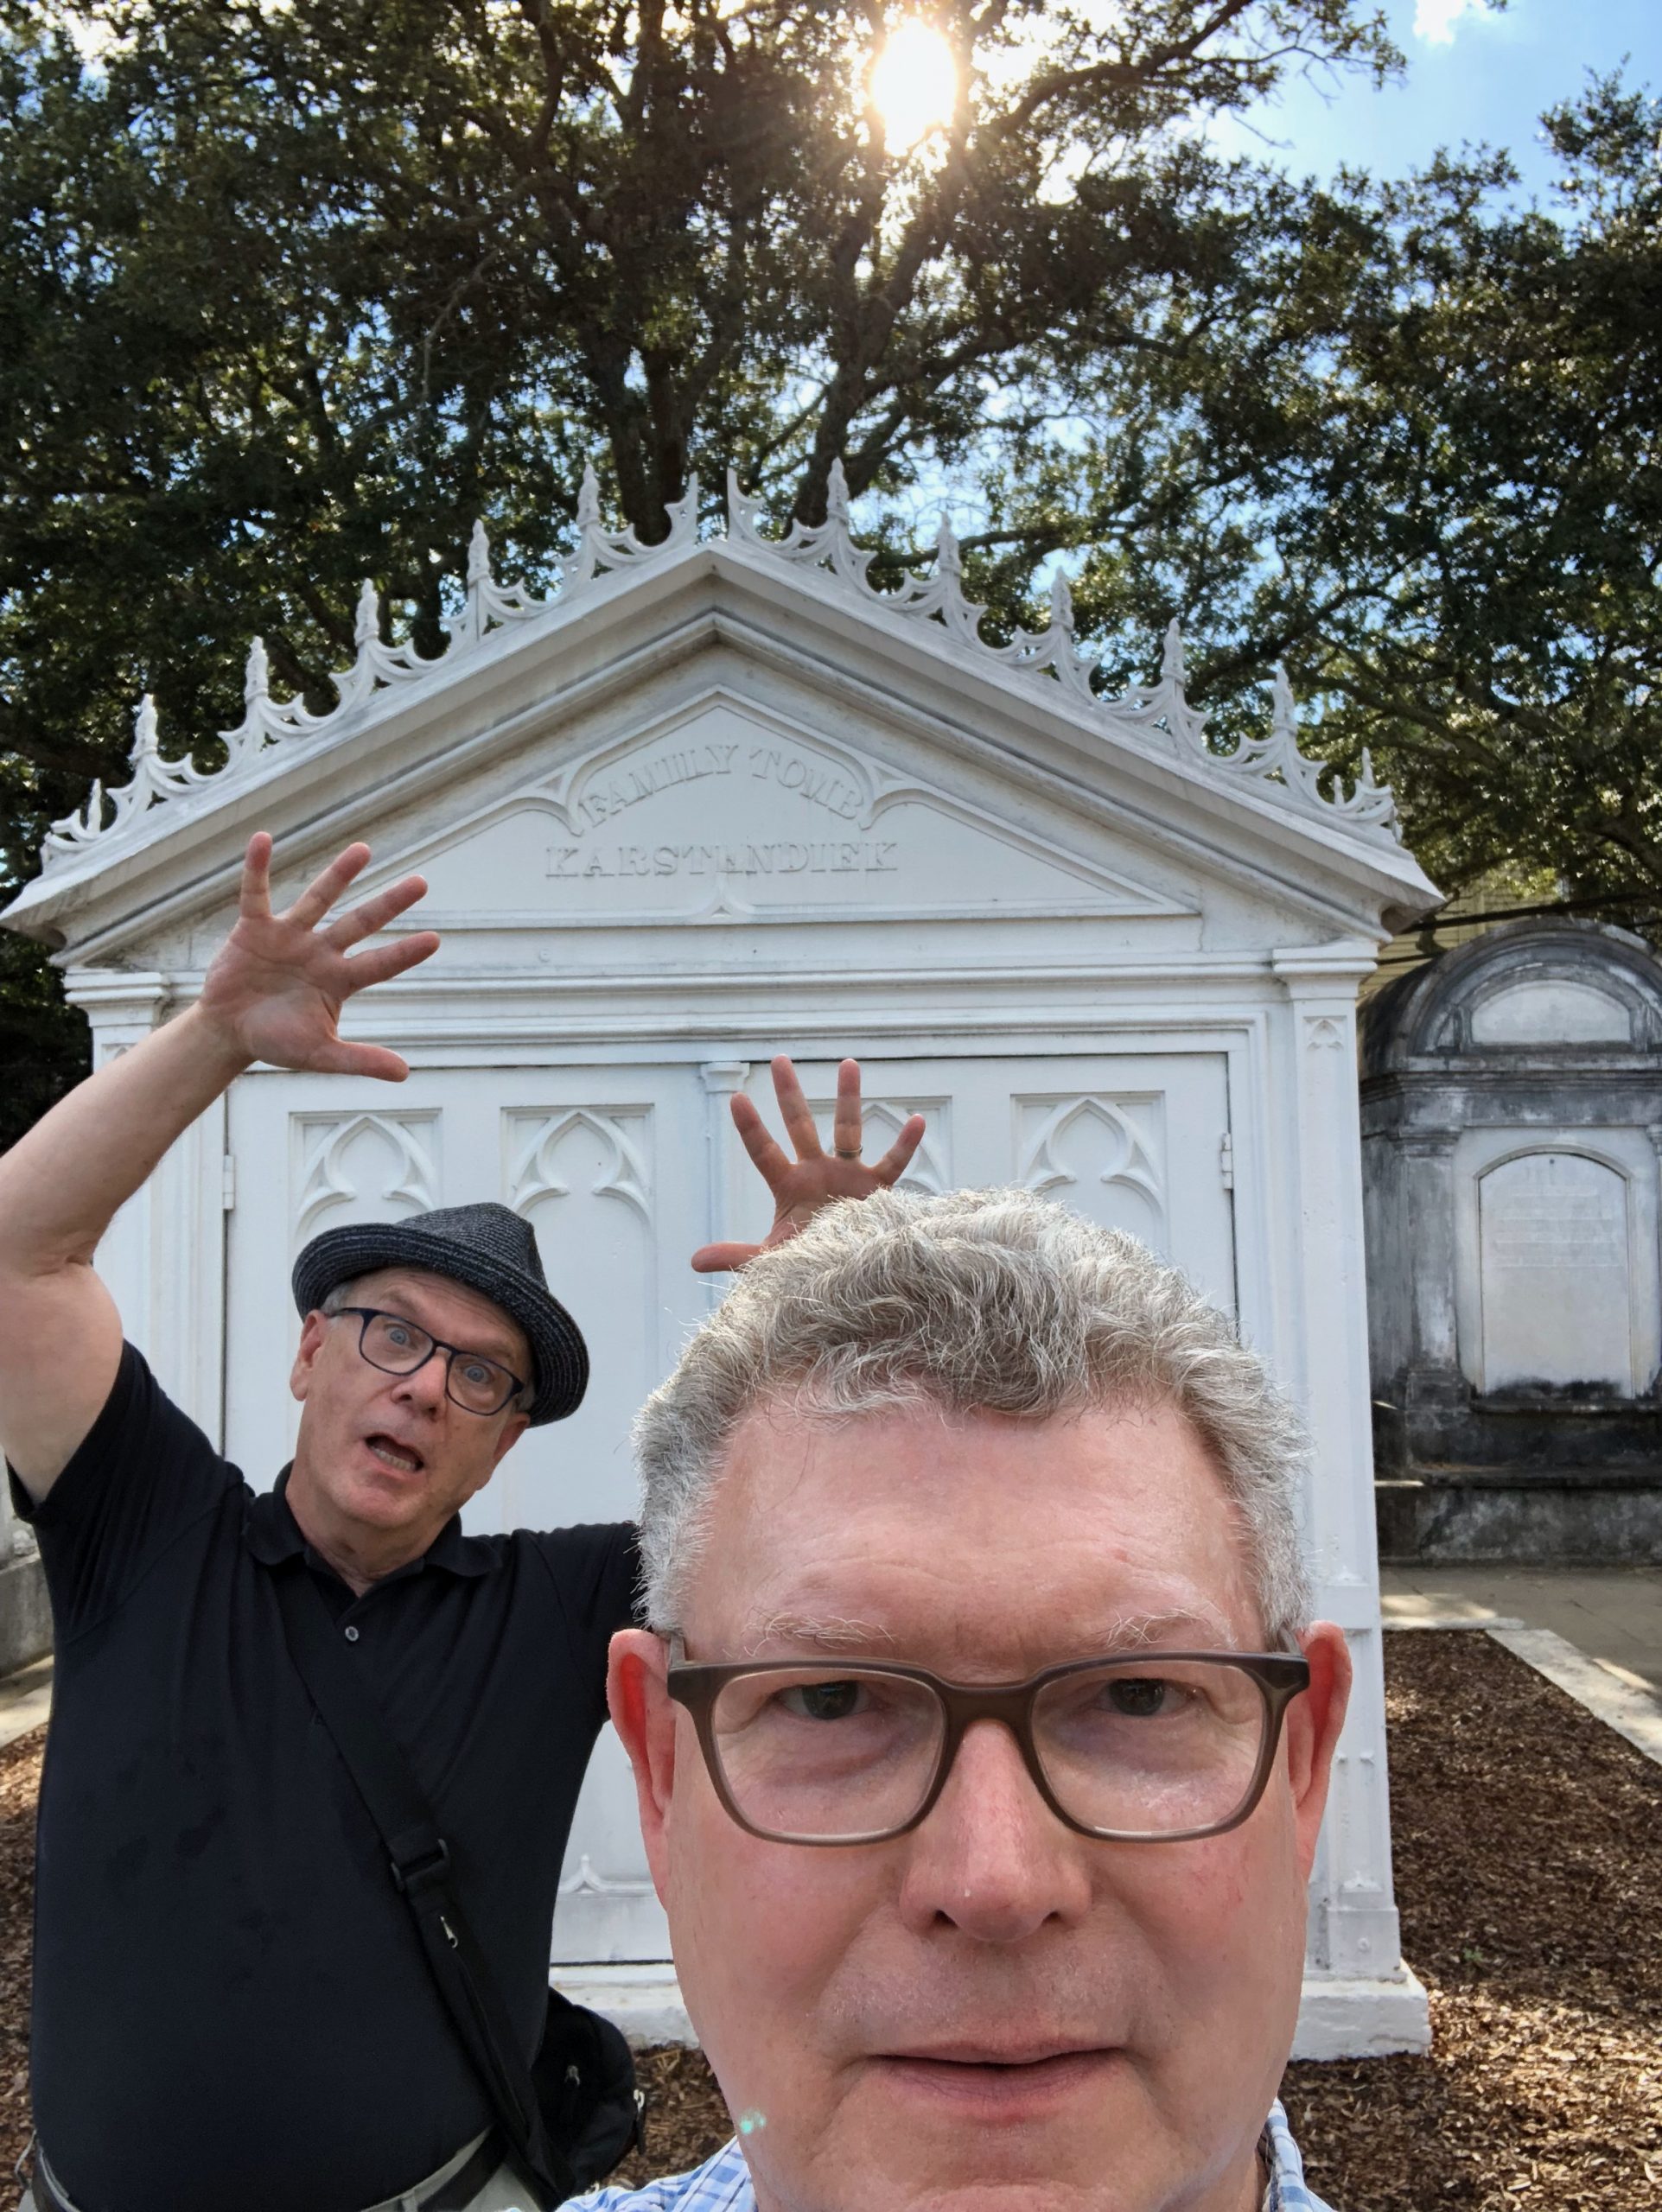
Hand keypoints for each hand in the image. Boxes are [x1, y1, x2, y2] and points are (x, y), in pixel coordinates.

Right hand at [194, 834, 438, 1080]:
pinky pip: (256, 894)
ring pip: (319, 899)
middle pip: (361, 923)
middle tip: (422, 882)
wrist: (230, 1033)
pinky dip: (257, 868)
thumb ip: (359, 1060)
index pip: (379, 964)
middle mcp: (321, 951)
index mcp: (340, 980)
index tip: (434, 940)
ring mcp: (290, 936)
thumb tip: (405, 1074)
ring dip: (340, 875)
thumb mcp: (320, 1054)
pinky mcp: (254, 928)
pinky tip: (262, 839)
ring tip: (364, 849)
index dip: (404, 953)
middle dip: (389, 905)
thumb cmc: (278, 1043)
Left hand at [690, 1056, 924, 1271]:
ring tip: (848, 1063)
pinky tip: (916, 1119)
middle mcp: (816, 1173)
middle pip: (800, 1125)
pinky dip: (905, 1144)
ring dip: (848, 1098)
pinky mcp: (876, 1190)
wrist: (847, 1283)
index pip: (764, 1151)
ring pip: (847, 1130)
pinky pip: (893, 1163)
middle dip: (788, 1094)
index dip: (751, 1127)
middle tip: (778, 1060)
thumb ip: (736, 1256)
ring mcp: (847, 1177)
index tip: (736, 1097)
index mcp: (789, 1186)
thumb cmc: (807, 1270)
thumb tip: (693, 1260)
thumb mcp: (770, 1261)